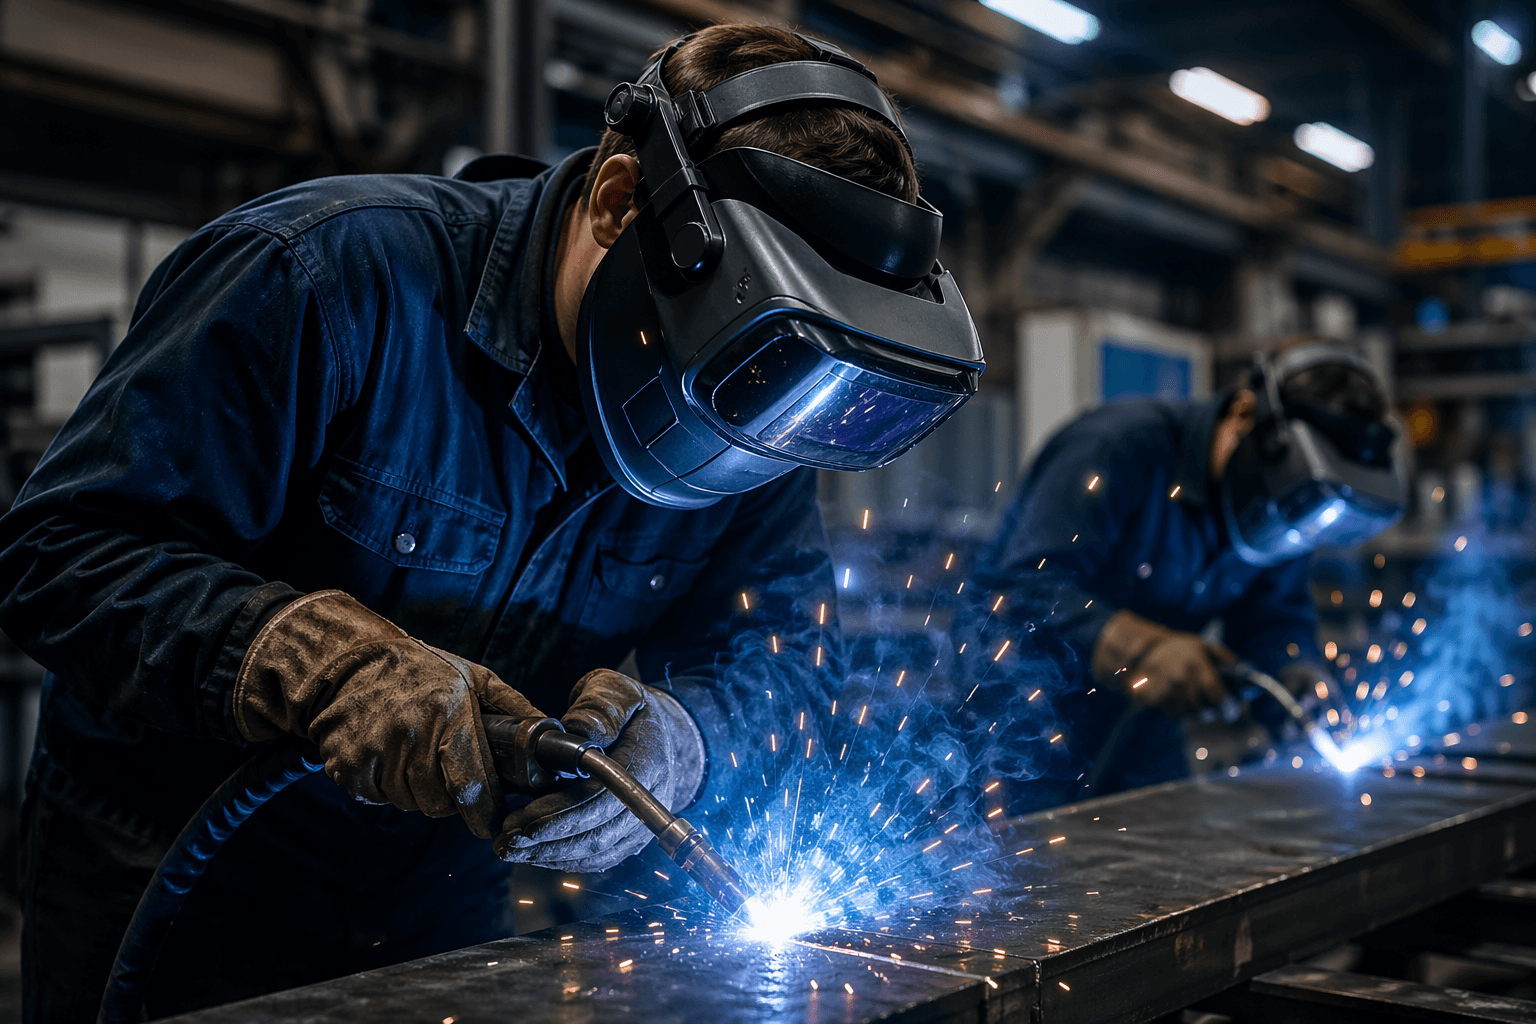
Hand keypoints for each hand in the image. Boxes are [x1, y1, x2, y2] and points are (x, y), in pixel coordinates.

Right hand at [233, 590, 541, 837]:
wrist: (348, 663)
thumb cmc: (420, 670)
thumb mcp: (473, 677)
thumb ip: (512, 707)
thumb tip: (550, 732)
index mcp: (448, 712)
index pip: (470, 783)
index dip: (484, 811)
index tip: (491, 821)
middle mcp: (410, 734)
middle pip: (439, 801)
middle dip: (450, 798)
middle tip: (447, 772)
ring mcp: (374, 751)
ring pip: (408, 802)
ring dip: (417, 791)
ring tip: (416, 756)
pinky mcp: (348, 765)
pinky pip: (377, 797)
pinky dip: (387, 786)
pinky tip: (390, 756)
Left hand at [493, 669, 705, 871]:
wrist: (664, 733)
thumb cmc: (632, 709)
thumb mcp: (617, 691)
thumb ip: (599, 708)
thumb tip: (579, 733)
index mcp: (648, 762)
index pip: (605, 800)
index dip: (565, 815)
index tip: (527, 822)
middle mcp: (651, 801)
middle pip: (599, 833)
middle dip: (548, 840)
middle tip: (506, 839)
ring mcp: (642, 823)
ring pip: (596, 852)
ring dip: (550, 855)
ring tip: (509, 847)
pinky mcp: (629, 836)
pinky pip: (598, 857)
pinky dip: (564, 859)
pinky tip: (533, 852)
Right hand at [1092, 609, 1234, 713]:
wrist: (1141, 652)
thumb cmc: (1179, 649)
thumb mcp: (1205, 646)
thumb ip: (1227, 660)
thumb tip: (1248, 674)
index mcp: (1195, 664)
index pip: (1216, 691)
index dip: (1227, 705)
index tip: (1234, 712)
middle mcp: (1180, 679)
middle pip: (1204, 707)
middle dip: (1214, 711)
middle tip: (1218, 709)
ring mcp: (1165, 691)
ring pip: (1190, 713)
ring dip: (1198, 711)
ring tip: (1198, 700)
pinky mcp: (1154, 700)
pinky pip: (1175, 713)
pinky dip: (1183, 710)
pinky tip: (1182, 699)